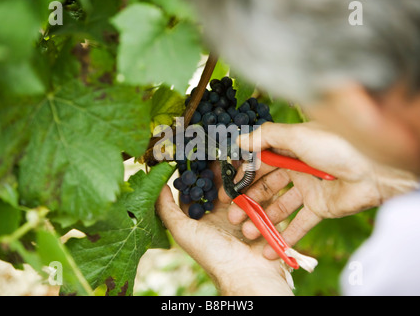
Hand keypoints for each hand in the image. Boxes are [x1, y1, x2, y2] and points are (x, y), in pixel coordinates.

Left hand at [156, 162, 293, 295]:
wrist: (249, 272)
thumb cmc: (213, 254)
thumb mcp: (184, 232)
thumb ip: (167, 210)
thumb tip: (157, 186)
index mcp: (203, 216)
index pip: (197, 188)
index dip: (195, 171)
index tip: (194, 152)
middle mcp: (222, 212)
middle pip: (220, 182)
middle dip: (218, 166)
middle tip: (217, 146)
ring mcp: (243, 210)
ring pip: (239, 183)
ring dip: (237, 170)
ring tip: (236, 153)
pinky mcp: (262, 211)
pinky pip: (258, 190)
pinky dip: (256, 178)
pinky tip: (255, 165)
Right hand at [220, 122, 418, 258]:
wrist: (375, 169)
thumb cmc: (336, 145)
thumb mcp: (297, 135)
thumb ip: (266, 137)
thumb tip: (239, 140)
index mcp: (290, 148)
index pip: (259, 163)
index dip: (242, 176)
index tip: (227, 190)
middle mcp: (297, 168)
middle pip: (266, 187)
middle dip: (248, 201)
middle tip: (232, 215)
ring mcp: (308, 189)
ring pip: (279, 206)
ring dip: (262, 219)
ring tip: (247, 232)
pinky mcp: (320, 208)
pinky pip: (299, 223)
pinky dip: (285, 236)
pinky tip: (269, 248)